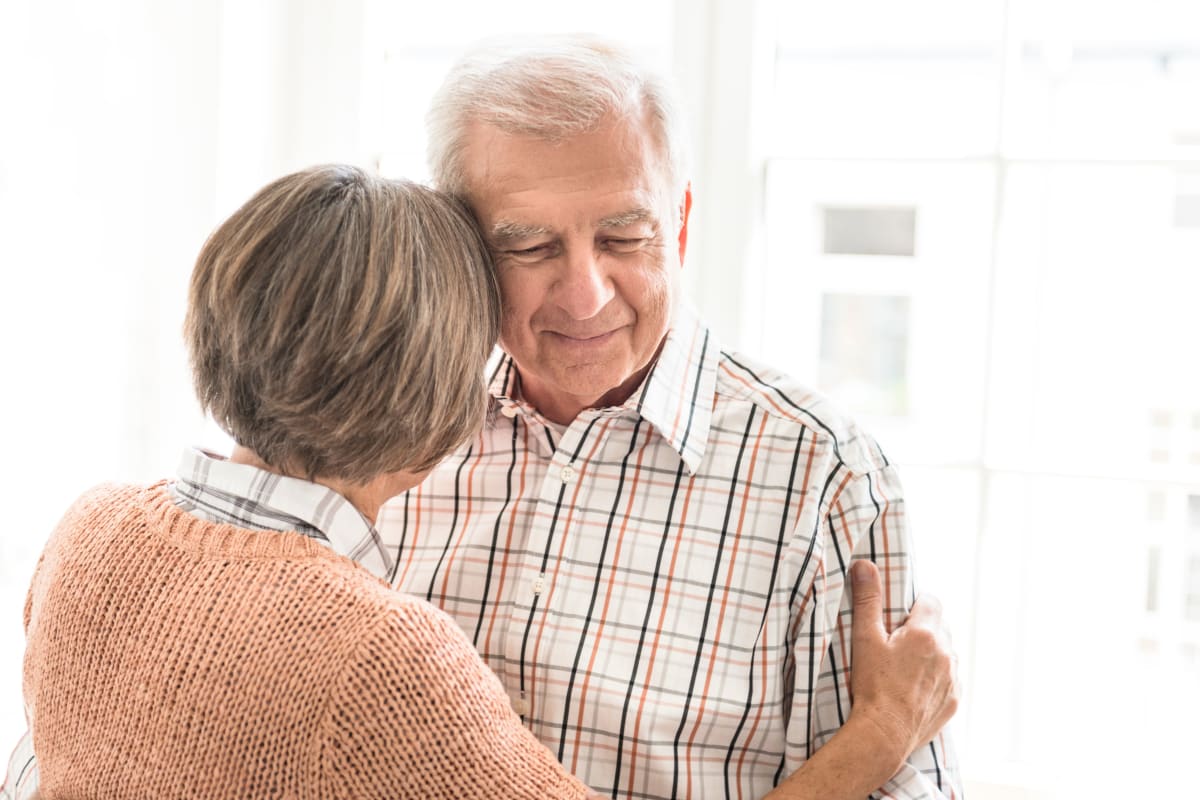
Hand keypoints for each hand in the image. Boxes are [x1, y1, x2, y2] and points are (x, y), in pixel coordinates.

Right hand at [847, 560, 958, 768]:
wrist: (884, 733)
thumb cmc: (872, 685)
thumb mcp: (865, 638)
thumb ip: (868, 599)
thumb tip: (865, 564)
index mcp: (925, 633)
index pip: (932, 601)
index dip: (917, 603)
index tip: (901, 614)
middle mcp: (946, 653)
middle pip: (941, 626)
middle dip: (923, 628)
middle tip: (898, 641)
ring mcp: (953, 678)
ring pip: (947, 653)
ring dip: (932, 653)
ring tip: (905, 666)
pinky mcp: (954, 700)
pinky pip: (950, 679)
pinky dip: (936, 677)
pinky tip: (914, 686)